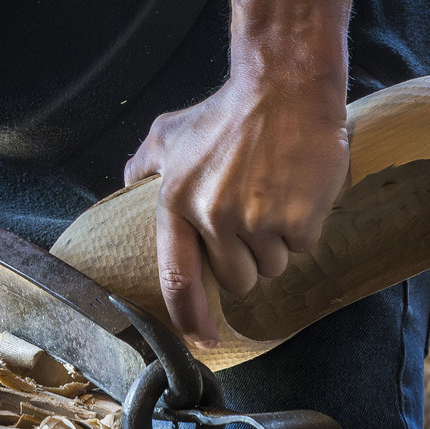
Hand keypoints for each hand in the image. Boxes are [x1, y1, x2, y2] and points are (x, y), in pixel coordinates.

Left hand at [123, 68, 349, 347]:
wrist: (284, 88)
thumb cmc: (227, 112)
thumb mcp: (170, 133)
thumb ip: (143, 165)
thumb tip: (124, 188)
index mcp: (176, 202)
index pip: (177, 277)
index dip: (188, 317)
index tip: (201, 340)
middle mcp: (213, 217)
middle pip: (236, 279)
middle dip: (247, 257)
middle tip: (252, 212)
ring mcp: (257, 221)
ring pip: (272, 266)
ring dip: (277, 241)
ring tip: (274, 194)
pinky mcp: (298, 220)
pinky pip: (303, 248)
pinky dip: (305, 227)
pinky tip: (298, 190)